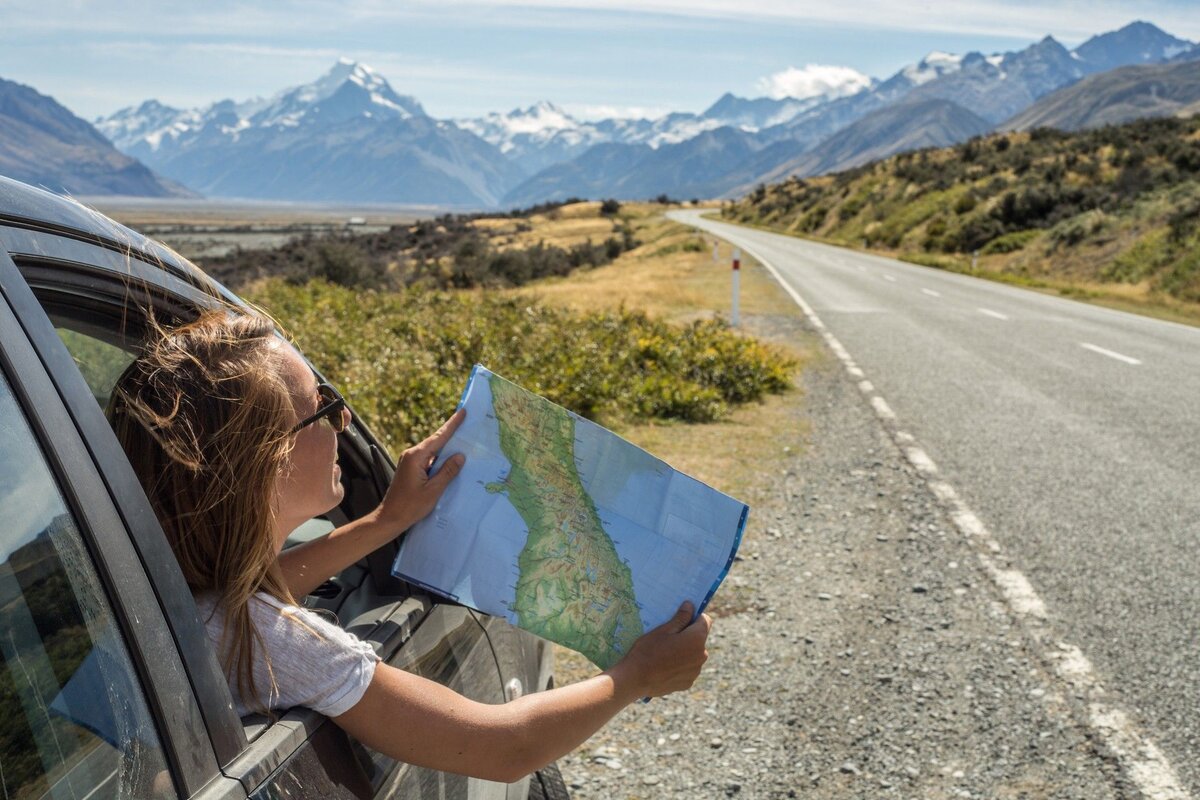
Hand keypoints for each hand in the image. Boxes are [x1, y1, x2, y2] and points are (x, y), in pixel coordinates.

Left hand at [375, 408, 466, 533]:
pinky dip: (440, 459)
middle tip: (467, 423)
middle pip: (436, 441)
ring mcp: (409, 461)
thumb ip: (448, 471)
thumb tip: (460, 456)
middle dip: (452, 434)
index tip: (462, 412)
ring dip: (446, 448)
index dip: (452, 424)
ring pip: (433, 451)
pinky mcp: (410, 469)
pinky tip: (451, 461)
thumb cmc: (411, 506)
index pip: (439, 437)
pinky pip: (429, 459)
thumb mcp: (433, 490)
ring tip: (464, 442)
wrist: (390, 517)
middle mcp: (411, 455)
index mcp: (416, 457)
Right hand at [611, 602, 711, 697]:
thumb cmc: (647, 650)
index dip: (694, 617)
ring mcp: (696, 671)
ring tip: (665, 652)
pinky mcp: (688, 683)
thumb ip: (680, 618)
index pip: (705, 621)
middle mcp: (702, 655)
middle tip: (668, 636)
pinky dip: (681, 665)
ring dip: (685, 651)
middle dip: (688, 635)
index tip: (681, 618)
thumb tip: (691, 606)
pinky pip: (688, 668)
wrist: (636, 679)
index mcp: (697, 639)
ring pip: (694, 654)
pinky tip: (665, 666)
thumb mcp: (663, 630)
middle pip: (699, 638)